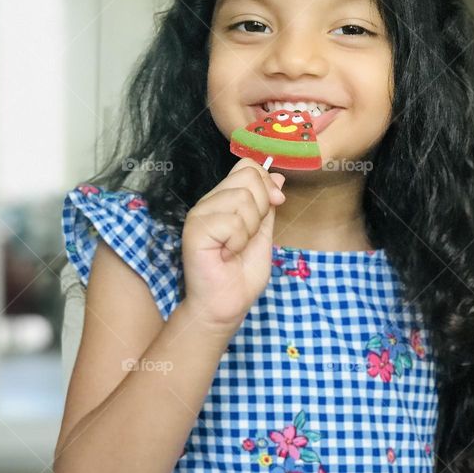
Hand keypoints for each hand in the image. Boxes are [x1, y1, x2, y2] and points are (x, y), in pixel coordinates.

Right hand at [181, 157, 285, 331]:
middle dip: (262, 208)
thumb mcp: (264, 233)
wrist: (227, 305)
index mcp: (224, 200)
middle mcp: (210, 202)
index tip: (275, 205)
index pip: (248, 167)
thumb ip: (268, 206)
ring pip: (243, 198)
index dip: (267, 184)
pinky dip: (239, 242)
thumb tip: (278, 177)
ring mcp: (200, 214)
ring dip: (250, 229)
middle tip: (248, 236)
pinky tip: (227, 254)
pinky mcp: (195, 229)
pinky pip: (233, 222)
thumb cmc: (242, 274)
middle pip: (248, 177)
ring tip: (235, 248)